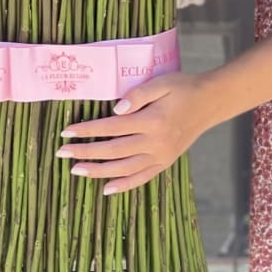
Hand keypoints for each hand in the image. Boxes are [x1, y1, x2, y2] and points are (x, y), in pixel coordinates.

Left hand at [56, 72, 212, 193]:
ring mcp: (161, 156)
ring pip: (124, 169)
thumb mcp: (161, 82)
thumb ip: (138, 94)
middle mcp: (155, 143)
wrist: (210, 102)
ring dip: (98, 171)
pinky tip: (106, 189)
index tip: (66, 131)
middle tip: (61, 153)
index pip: (112, 127)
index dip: (87, 130)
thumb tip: (115, 109)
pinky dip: (124, 186)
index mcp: (152, 121)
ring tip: (76, 170)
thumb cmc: (182, 87)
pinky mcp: (165, 162)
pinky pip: (142, 178)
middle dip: (85, 152)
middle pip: (113, 151)